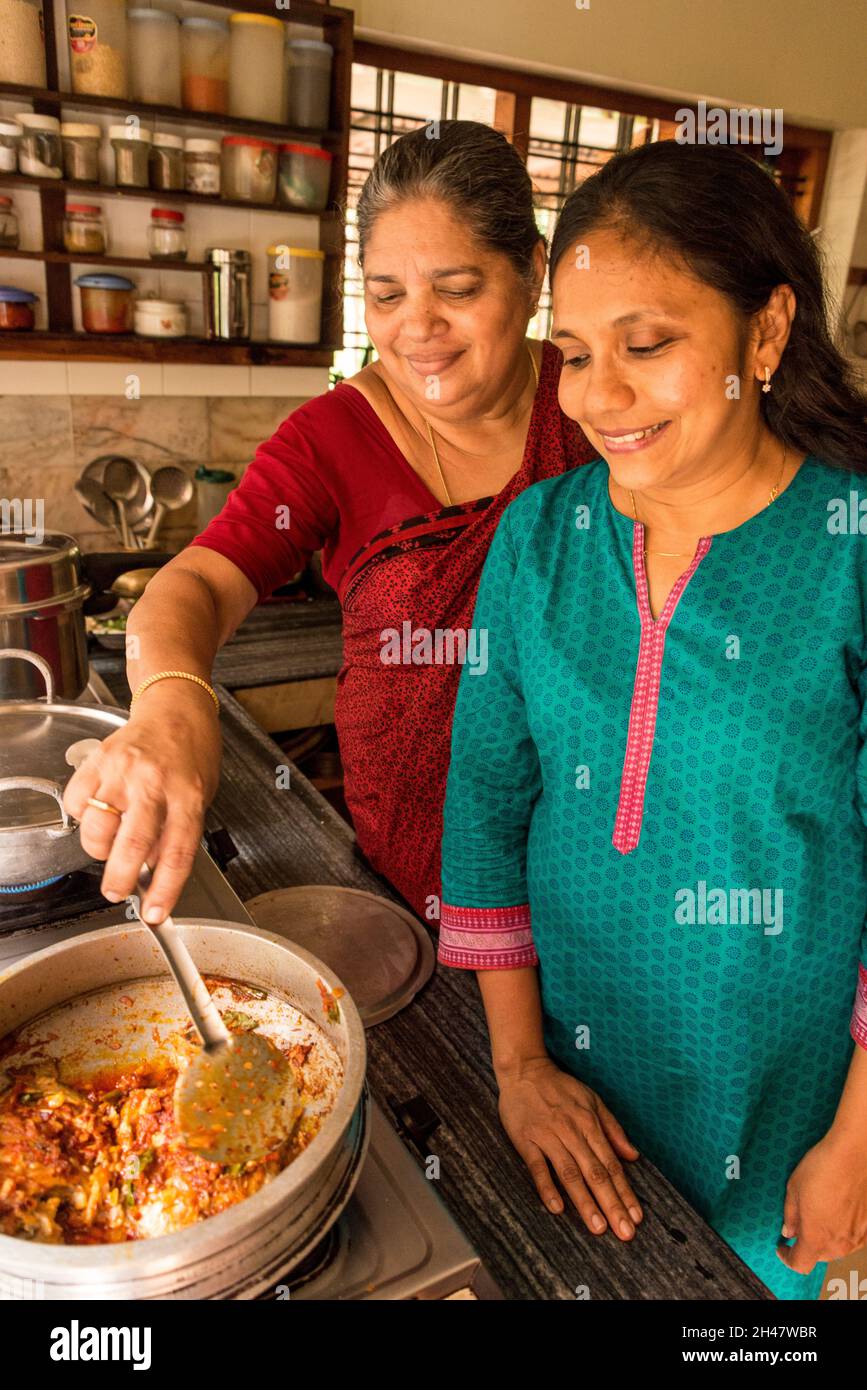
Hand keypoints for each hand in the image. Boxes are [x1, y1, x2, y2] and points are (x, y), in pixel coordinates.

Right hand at [63, 684, 220, 922]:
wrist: (175, 707)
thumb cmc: (192, 752)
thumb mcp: (201, 795)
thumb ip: (178, 831)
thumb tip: (152, 871)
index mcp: (188, 795)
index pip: (177, 852)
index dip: (165, 890)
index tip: (156, 914)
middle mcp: (153, 782)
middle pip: (132, 843)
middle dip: (120, 879)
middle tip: (117, 892)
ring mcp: (122, 770)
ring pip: (97, 826)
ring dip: (100, 848)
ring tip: (111, 845)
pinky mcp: (97, 760)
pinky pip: (77, 802)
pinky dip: (82, 817)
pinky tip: (99, 812)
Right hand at [497, 1056, 643, 1238]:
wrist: (524, 1070)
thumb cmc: (561, 1088)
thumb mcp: (593, 1101)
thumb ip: (613, 1129)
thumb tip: (633, 1156)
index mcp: (590, 1123)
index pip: (611, 1164)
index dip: (625, 1192)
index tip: (636, 1217)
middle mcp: (572, 1132)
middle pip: (595, 1173)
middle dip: (611, 1204)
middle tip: (624, 1232)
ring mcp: (548, 1136)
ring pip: (570, 1173)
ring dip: (585, 1201)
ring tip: (598, 1227)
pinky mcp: (526, 1139)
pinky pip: (537, 1166)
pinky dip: (547, 1187)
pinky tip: (556, 1208)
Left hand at [777, 1129, 866, 1274]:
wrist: (853, 1154)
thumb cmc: (821, 1168)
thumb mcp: (793, 1189)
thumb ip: (790, 1216)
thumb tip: (789, 1231)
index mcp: (816, 1238)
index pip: (800, 1264)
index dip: (787, 1258)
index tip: (782, 1247)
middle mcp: (839, 1244)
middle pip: (819, 1256)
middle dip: (807, 1245)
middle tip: (800, 1225)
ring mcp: (857, 1237)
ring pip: (837, 1248)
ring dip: (826, 1239)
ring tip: (820, 1215)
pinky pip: (852, 1238)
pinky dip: (843, 1231)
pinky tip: (838, 1213)